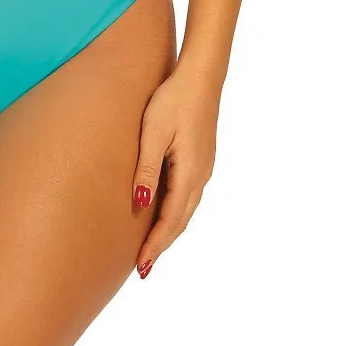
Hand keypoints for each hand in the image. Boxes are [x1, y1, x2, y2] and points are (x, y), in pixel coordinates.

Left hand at [131, 61, 219, 276]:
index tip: (141, 267)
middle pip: (180, 221)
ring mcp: (204, 168)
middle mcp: (201, 176)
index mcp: (189, 173)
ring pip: (186, 210)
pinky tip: (164, 214)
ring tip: (151, 249)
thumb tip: (141, 205)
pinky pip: (188, 196)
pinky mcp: (201, 159)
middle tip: (143, 269)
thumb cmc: (172, 100)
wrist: (201, 76)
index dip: (155, 245)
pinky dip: (175, 213)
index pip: (170, 220)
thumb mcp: (154, 133)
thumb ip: (147, 169)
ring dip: (169, 231)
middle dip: (162, 245)